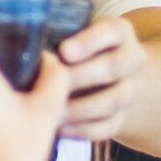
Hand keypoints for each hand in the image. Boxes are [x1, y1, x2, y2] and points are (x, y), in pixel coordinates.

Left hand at [52, 15, 144, 141]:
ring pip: (113, 100)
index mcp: (119, 31)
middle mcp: (132, 58)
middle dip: (80, 76)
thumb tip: (28, 46)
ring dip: (80, 107)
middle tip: (51, 83)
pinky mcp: (124, 117)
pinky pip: (108, 126)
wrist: (105, 78)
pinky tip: (59, 128)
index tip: (63, 51)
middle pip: (113, 67)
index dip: (88, 42)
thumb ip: (57, 36)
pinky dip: (82, 129)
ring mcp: (131, 89)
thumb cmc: (76, 49)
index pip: (111, 32)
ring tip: (52, 110)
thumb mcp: (73, 34)